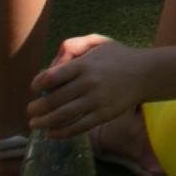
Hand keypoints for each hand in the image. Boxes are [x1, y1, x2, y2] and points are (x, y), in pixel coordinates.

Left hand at [28, 35, 146, 137]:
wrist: (146, 73)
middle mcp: (88, 83)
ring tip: (35, 124)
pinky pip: (78, 127)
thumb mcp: (98, 41)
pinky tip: (51, 133)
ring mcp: (96, 100)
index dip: (37, 84)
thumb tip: (53, 62)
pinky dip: (61, 133)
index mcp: (84, 64)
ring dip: (44, 122)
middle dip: (36, 108)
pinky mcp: (104, 115)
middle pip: (53, 100)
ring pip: (63, 116)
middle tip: (30, 111)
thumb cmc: (118, 57)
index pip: (51, 77)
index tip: (34, 88)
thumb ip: (74, 45)